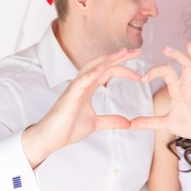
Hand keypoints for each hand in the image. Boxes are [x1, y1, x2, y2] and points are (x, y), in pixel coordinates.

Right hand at [22, 48, 141, 167]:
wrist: (51, 139)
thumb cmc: (68, 128)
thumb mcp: (96, 124)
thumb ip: (111, 120)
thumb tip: (128, 123)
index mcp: (88, 88)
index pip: (108, 71)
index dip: (123, 69)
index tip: (139, 72)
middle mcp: (82, 84)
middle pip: (102, 64)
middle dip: (119, 57)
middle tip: (137, 51)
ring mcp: (75, 88)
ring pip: (92, 67)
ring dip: (108, 59)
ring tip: (123, 52)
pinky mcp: (69, 96)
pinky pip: (81, 81)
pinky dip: (91, 73)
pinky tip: (102, 68)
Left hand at [131, 42, 190, 146]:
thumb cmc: (190, 126)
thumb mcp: (166, 123)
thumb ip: (148, 122)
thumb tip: (129, 124)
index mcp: (178, 88)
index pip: (167, 72)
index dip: (155, 71)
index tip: (143, 78)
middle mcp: (189, 85)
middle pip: (184, 65)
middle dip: (176, 55)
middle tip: (165, 48)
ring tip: (189, 45)